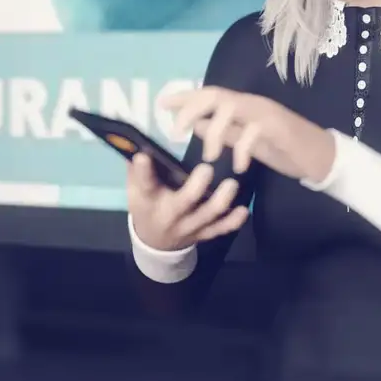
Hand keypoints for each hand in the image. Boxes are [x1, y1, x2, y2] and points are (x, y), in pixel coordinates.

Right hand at [125, 154, 246, 251]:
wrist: (154, 241)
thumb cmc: (146, 205)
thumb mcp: (136, 189)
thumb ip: (137, 166)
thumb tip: (136, 138)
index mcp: (147, 200)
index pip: (144, 185)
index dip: (143, 171)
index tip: (143, 156)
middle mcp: (168, 215)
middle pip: (182, 202)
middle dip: (195, 187)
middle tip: (206, 169)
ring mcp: (188, 226)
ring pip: (206, 216)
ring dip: (221, 201)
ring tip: (231, 184)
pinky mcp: (203, 233)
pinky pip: (220, 229)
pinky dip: (233, 221)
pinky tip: (244, 210)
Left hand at [160, 86, 336, 182]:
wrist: (320, 157)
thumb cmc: (283, 147)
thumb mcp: (245, 141)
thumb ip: (223, 131)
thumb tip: (194, 123)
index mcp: (242, 107)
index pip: (209, 95)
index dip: (185, 97)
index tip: (162, 103)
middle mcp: (251, 104)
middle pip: (215, 95)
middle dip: (191, 109)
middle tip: (175, 133)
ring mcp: (265, 113)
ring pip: (231, 108)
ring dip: (214, 132)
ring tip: (208, 157)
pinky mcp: (278, 127)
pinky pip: (253, 132)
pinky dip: (241, 149)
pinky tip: (238, 167)